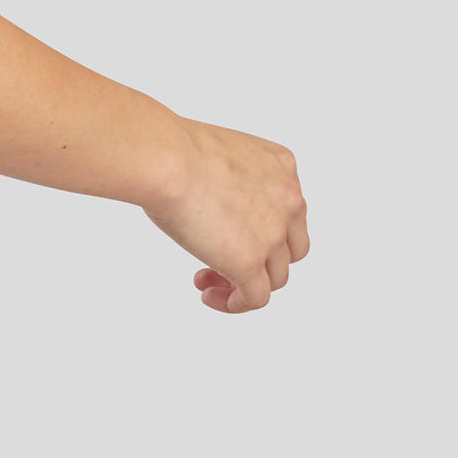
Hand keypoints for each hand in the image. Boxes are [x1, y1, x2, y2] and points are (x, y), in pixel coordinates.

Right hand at [148, 121, 309, 312]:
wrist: (167, 161)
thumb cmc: (174, 154)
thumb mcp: (218, 157)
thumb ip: (226, 182)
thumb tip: (207, 205)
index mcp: (283, 167)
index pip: (288, 212)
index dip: (258, 232)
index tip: (223, 234)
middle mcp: (288, 199)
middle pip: (290, 249)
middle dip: (258, 262)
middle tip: (218, 264)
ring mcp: (273, 233)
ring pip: (276, 278)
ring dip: (243, 285)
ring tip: (208, 284)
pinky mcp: (249, 262)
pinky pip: (255, 298)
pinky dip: (235, 303)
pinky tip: (210, 296)